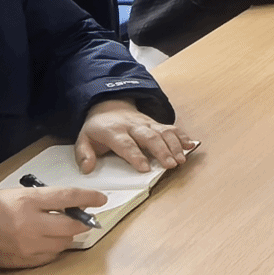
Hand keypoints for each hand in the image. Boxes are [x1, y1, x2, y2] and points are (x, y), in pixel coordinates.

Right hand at [0, 185, 108, 268]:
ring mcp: (27, 245)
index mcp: (29, 201)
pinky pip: (50, 257)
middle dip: (82, 222)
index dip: (89, 198)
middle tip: (84, 219)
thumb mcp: (21, 193)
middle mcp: (31, 224)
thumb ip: (46, 200)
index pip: (68, 198)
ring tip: (62, 230)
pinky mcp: (22, 261)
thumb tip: (73, 206)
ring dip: (68, 237)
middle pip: (71, 226)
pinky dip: (54, 249)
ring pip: (63, 244)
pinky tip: (48, 243)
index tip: (101, 199)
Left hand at [76, 98, 194, 172]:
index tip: (145, 168)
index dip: (136, 156)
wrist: (109, 106)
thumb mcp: (83, 139)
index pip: (126, 144)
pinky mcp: (156, 123)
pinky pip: (171, 128)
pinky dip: (182, 136)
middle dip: (162, 151)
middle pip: (150, 137)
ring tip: (181, 160)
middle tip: (170, 165)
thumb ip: (84, 154)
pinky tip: (190, 145)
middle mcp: (133, 126)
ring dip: (174, 146)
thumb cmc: (98, 128)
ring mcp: (147, 123)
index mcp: (114, 131)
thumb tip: (88, 168)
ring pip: (163, 132)